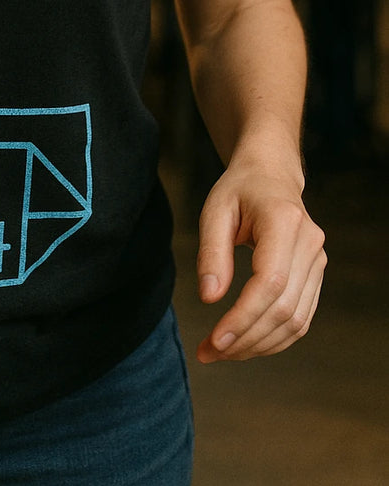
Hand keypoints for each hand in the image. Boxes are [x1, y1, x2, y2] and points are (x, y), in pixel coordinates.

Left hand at [195, 160, 325, 362]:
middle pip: (283, 308)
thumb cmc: (239, 189)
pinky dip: (275, 338)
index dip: (244, 317)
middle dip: (246, 339)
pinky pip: (301, 317)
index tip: (215, 340)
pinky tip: (246, 343)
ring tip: (223, 352)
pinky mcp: (316, 274)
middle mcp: (309, 243)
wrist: (271, 174)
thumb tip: (209, 298)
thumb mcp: (215, 210)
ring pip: (295, 320)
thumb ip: (212, 252)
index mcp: (284, 222)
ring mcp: (317, 261)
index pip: (270, 283)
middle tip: (209, 353)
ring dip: (259, 345)